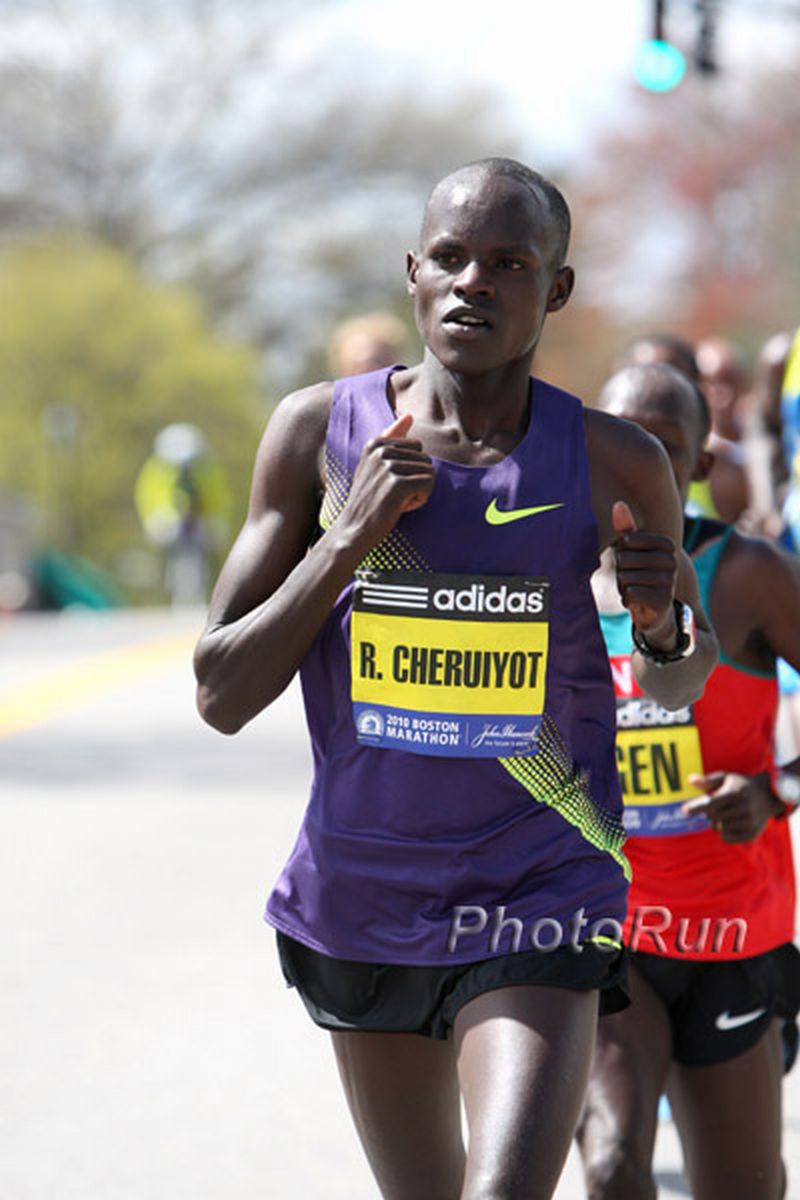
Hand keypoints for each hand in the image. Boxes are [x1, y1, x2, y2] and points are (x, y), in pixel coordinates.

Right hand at [339, 413, 435, 551]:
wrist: (353, 529)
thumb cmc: (368, 499)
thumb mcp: (373, 464)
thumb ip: (390, 438)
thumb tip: (409, 414)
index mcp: (375, 443)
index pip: (417, 446)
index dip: (410, 468)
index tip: (390, 482)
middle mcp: (380, 451)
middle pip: (425, 458)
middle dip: (416, 480)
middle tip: (393, 494)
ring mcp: (388, 467)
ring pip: (429, 472)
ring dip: (419, 491)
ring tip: (396, 501)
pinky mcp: (396, 485)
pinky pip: (429, 484)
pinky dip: (421, 499)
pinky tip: (402, 507)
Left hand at [612, 501, 677, 647]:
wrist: (655, 612)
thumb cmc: (640, 575)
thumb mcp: (631, 551)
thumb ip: (625, 528)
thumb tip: (618, 503)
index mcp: (667, 545)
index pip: (627, 539)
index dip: (622, 552)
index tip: (633, 562)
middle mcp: (672, 561)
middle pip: (624, 558)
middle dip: (620, 571)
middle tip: (633, 580)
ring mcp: (669, 581)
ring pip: (625, 577)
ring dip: (623, 587)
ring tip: (636, 590)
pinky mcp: (663, 600)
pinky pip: (629, 593)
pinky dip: (626, 600)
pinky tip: (637, 602)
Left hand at [683, 771, 777, 842]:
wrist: (768, 796)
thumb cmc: (741, 785)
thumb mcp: (726, 778)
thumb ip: (708, 781)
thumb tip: (690, 780)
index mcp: (736, 793)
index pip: (711, 804)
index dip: (696, 807)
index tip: (684, 810)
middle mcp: (744, 808)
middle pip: (713, 817)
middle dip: (709, 813)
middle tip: (716, 808)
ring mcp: (749, 822)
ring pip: (719, 828)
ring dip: (717, 822)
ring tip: (728, 813)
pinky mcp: (752, 834)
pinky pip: (727, 838)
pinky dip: (724, 832)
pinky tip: (732, 823)